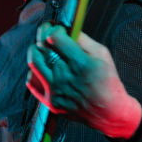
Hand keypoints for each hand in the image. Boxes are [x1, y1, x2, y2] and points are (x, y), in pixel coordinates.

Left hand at [27, 22, 141, 138]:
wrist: (109, 113)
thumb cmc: (108, 82)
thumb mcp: (103, 55)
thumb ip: (83, 39)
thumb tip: (68, 27)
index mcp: (80, 63)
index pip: (55, 37)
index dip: (54, 28)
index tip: (57, 28)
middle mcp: (65, 77)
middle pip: (42, 48)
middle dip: (43, 35)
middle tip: (47, 33)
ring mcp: (56, 91)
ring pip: (33, 62)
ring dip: (36, 51)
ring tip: (44, 50)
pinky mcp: (50, 102)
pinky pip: (31, 81)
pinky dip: (34, 71)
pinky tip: (44, 69)